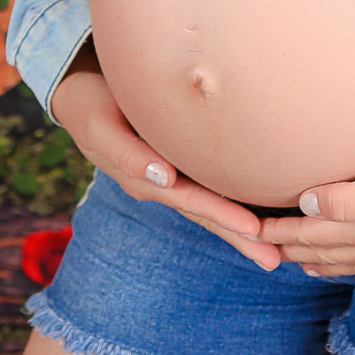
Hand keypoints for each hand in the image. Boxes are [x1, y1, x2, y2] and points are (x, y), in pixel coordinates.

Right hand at [50, 42, 280, 271]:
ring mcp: (170, 177)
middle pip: (207, 215)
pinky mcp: (176, 163)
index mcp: (146, 181)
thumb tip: (164, 178)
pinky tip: (252, 215)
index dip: (223, 216)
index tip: (253, 230)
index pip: (192, 203)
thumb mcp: (101, 127)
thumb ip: (128, 155)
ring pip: (209, 206)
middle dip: (240, 237)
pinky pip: (206, 188)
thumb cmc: (92, 106)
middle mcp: (162, 185)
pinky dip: (229, 203)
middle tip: (274, 260)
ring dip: (239, 229)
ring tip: (271, 251)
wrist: (79, 93)